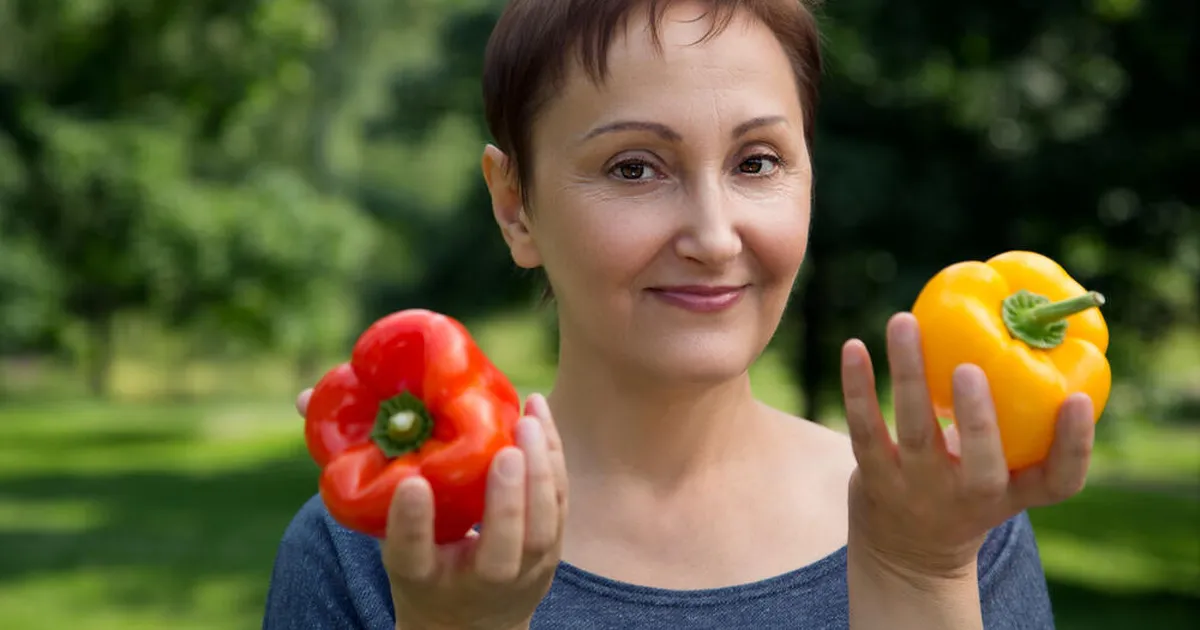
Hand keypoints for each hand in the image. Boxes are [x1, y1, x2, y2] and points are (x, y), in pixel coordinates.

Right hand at [296, 389, 567, 629]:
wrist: (470, 622)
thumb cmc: (417, 559)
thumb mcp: (378, 529)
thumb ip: (355, 467)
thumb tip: (301, 398)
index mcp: (421, 580)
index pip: (413, 558)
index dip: (412, 524)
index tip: (411, 484)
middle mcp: (476, 582)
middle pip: (500, 551)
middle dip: (505, 502)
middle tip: (503, 450)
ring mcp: (522, 572)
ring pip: (542, 529)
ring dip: (540, 474)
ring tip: (527, 423)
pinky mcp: (549, 550)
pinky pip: (559, 505)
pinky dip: (553, 460)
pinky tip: (538, 416)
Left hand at [840, 313, 1094, 579]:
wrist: (906, 552)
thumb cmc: (966, 486)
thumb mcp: (1002, 469)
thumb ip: (1020, 421)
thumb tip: (1034, 331)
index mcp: (1014, 493)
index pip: (1060, 482)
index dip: (1074, 445)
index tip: (1079, 399)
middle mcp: (969, 497)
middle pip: (981, 465)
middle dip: (977, 418)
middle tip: (970, 367)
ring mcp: (919, 490)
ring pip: (914, 432)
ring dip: (909, 374)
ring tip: (904, 321)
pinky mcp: (875, 478)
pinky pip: (865, 429)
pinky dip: (858, 387)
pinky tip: (854, 347)